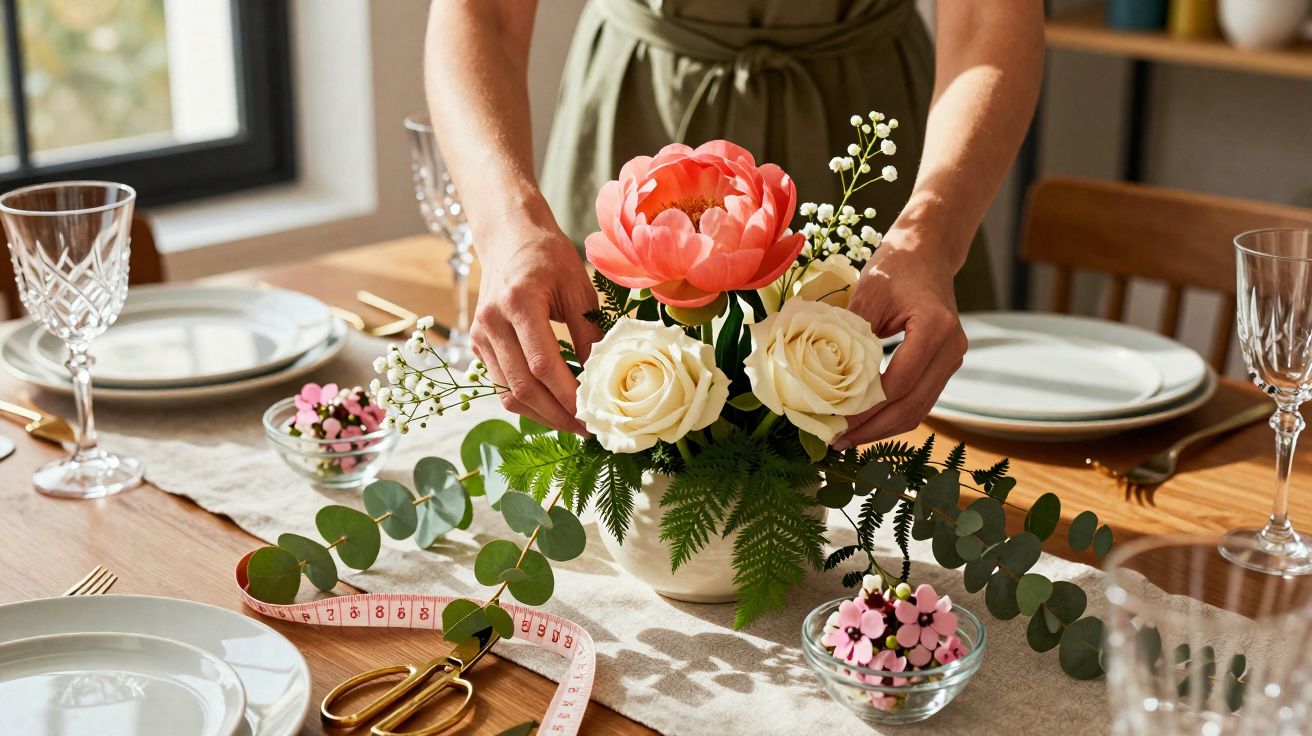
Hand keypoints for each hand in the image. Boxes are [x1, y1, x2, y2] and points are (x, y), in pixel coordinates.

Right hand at [470, 220, 600, 433]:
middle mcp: (492, 322)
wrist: (509, 236)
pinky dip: (526, 401)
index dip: (568, 394)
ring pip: (508, 392)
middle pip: (522, 387)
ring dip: (541, 414)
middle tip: (587, 428)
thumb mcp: (577, 286)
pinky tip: (552, 405)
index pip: (542, 364)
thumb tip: (602, 376)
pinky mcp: (479, 344)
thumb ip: (589, 330)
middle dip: (556, 415)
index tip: (594, 413)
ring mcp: (480, 335)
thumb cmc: (548, 256)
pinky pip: (501, 383)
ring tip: (573, 422)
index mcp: (518, 302)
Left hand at [832, 235, 966, 449]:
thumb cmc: (895, 265)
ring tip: (847, 440)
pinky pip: (920, 399)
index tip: (834, 422)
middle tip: (836, 442)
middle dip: (873, 429)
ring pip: (919, 409)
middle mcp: (952, 348)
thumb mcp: (867, 293)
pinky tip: (865, 423)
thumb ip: (849, 334)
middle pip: (912, 405)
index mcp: (935, 328)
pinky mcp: (944, 365)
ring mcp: (952, 359)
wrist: (926, 251)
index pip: (899, 383)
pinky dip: (892, 414)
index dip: (866, 409)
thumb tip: (817, 376)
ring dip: (883, 428)